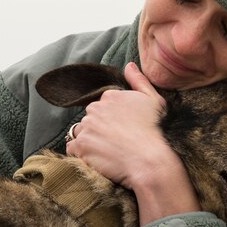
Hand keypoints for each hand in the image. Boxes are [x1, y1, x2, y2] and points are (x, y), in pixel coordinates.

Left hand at [66, 63, 200, 223]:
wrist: (149, 160)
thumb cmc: (155, 131)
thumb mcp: (154, 101)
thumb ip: (139, 81)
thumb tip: (128, 65)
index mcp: (110, 96)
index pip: (103, 104)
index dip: (112, 118)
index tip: (122, 129)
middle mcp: (95, 109)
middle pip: (90, 118)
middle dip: (99, 128)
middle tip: (115, 142)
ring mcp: (86, 128)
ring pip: (81, 132)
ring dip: (89, 140)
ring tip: (106, 151)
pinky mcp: (81, 147)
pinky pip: (72, 148)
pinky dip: (80, 154)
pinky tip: (96, 159)